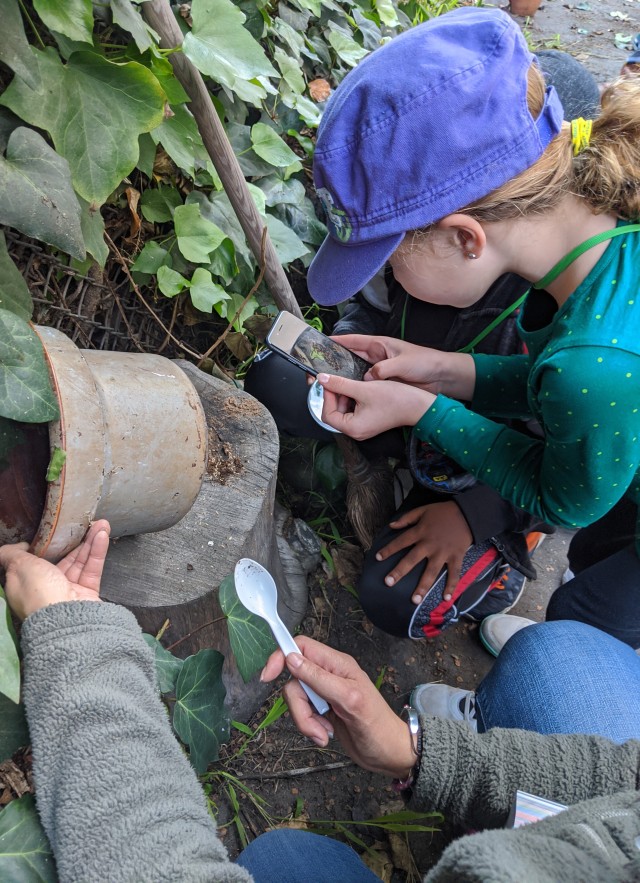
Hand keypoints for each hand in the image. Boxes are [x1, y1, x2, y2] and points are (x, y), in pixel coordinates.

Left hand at [0, 520, 109, 620]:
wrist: (67, 619)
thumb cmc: (39, 591)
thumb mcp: (18, 566)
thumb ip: (11, 554)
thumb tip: (14, 546)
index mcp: (25, 584)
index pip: (31, 562)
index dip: (40, 546)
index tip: (49, 533)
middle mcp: (46, 587)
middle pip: (60, 559)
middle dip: (72, 540)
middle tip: (82, 522)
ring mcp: (67, 591)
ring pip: (79, 561)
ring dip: (90, 541)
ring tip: (101, 523)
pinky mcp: (87, 593)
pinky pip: (92, 568)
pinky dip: (97, 552)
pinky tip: (102, 534)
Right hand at [261, 636, 415, 779]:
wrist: (389, 755)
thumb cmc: (378, 726)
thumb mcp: (349, 700)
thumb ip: (319, 678)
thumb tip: (291, 658)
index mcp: (337, 664)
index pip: (301, 647)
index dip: (281, 655)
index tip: (268, 676)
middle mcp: (329, 675)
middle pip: (294, 680)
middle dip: (299, 706)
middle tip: (316, 724)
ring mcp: (324, 694)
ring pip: (296, 699)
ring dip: (305, 721)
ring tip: (324, 734)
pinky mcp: (322, 711)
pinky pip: (302, 714)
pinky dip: (310, 727)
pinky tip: (326, 735)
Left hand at [317, 373, 434, 439]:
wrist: (418, 405)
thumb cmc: (395, 400)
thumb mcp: (364, 388)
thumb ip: (340, 384)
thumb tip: (322, 379)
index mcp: (352, 428)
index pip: (327, 414)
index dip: (326, 397)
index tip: (329, 383)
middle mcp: (355, 432)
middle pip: (334, 413)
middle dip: (335, 396)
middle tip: (339, 381)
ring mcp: (362, 428)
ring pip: (343, 411)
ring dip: (344, 396)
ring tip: (351, 383)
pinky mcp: (368, 422)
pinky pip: (353, 411)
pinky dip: (352, 399)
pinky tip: (358, 388)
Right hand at [333, 334, 474, 398]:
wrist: (441, 377)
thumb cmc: (425, 363)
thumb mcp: (403, 363)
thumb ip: (383, 370)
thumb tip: (366, 378)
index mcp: (380, 345)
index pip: (354, 341)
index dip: (338, 341)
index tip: (322, 343)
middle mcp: (377, 356)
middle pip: (351, 356)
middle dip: (336, 361)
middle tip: (320, 367)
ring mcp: (379, 370)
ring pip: (356, 371)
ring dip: (345, 376)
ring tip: (329, 381)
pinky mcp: (384, 382)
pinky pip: (365, 384)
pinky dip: (356, 387)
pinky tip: (347, 392)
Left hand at [376, 501, 471, 602]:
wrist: (468, 513)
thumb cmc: (443, 512)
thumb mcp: (423, 510)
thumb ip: (407, 518)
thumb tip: (391, 525)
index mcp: (420, 532)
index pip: (401, 541)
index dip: (388, 549)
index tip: (377, 558)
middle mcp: (429, 544)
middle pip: (411, 559)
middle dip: (399, 571)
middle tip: (388, 582)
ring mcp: (443, 552)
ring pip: (431, 571)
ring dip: (423, 586)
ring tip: (414, 600)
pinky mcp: (456, 557)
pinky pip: (453, 574)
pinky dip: (451, 586)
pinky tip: (446, 599)